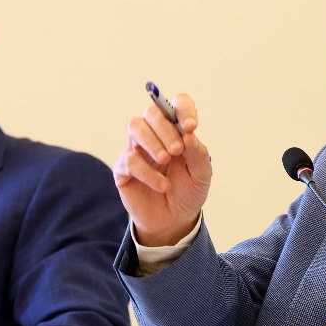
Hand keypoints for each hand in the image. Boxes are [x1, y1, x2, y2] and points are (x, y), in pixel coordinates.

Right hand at [112, 93, 212, 246]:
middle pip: (152, 112)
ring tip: (166, 160)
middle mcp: (154, 135)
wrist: (174, 220)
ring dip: (152, 141)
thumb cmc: (188, 191)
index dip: (182, 109)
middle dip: (165, 128)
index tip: (191, 126)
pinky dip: (148, 172)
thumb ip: (197, 153)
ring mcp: (136, 149)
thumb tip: (187, 134)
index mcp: (176, 130)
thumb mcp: (201, 174)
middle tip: (178, 150)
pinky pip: (129, 160)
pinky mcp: (123, 169)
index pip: (175, 104)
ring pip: (135, 126)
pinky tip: (162, 185)